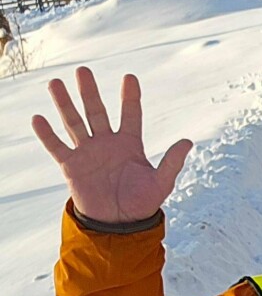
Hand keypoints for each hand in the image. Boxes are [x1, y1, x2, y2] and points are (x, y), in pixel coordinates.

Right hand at [32, 69, 191, 224]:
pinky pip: (57, 147)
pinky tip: (38, 118)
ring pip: (74, 122)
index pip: (130, 114)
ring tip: (55, 83)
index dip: (130, 97)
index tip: (129, 77)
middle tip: (83, 70)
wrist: (120, 225)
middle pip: (96, 111)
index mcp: (130, 144)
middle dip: (89, 92)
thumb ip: (171, 162)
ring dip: (64, 104)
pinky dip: (47, 134)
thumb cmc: (142, 203)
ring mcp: (88, 152)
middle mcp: (107, 143)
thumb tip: (188, 141)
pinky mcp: (72, 166)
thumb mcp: (161, 183)